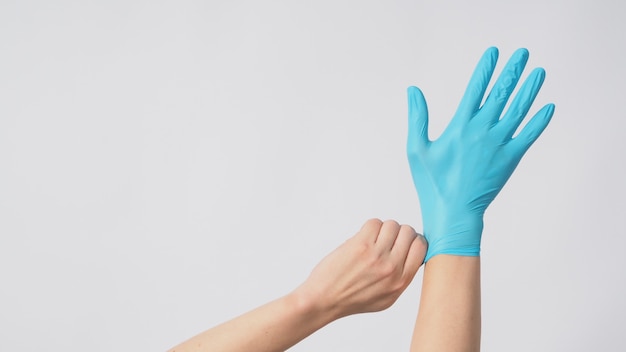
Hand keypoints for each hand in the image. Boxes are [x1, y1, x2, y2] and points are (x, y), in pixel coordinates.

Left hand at [294, 219, 426, 318]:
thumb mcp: (386, 298)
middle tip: (386, 240)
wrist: (324, 299)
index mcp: (401, 281)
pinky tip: (363, 238)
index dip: (414, 240)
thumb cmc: (351, 299)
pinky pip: (374, 223)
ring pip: (392, 225)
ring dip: (383, 229)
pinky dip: (370, 227)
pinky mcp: (361, 245)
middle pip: (408, 233)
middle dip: (399, 233)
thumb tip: (411, 256)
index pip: (422, 248)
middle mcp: (392, 268)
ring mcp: (377, 255)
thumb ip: (402, 278)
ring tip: (373, 240)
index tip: (406, 241)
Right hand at [406, 47, 554, 261]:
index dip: (486, 69)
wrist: (453, 212)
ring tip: (538, 72)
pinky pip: (528, 135)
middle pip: (501, 94)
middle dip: (512, 71)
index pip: (476, 89)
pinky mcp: (510, 159)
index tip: (494, 52)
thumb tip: (413, 90)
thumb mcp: (416, 149)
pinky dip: (539, 121)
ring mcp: (499, 144)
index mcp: (459, 126)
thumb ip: (417, 117)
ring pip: (518, 110)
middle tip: (522, 54)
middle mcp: (482, 131)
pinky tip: (548, 107)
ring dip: (529, 89)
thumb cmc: (432, 183)